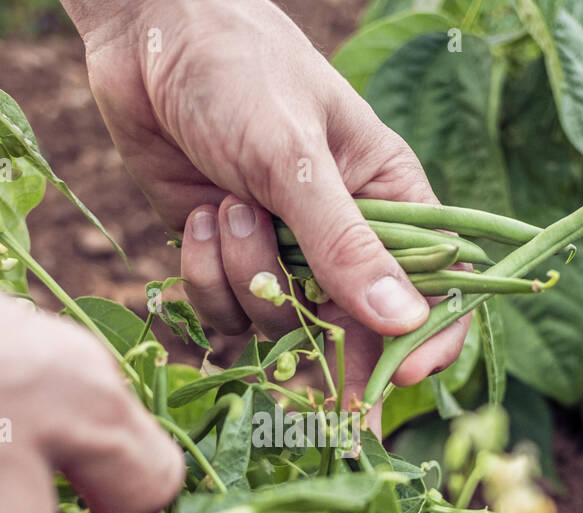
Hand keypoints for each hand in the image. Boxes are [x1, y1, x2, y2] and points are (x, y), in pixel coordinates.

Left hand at [66, 0, 470, 410]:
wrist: (148, 36)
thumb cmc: (243, 73)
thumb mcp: (297, 159)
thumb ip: (346, 245)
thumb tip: (405, 322)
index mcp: (390, 201)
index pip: (435, 287)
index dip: (426, 340)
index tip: (400, 378)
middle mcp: (342, 236)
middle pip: (356, 329)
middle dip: (329, 350)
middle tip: (321, 405)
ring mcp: (282, 252)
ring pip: (280, 322)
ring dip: (248, 278)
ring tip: (228, 209)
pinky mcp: (225, 260)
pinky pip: (224, 310)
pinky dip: (205, 275)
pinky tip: (197, 217)